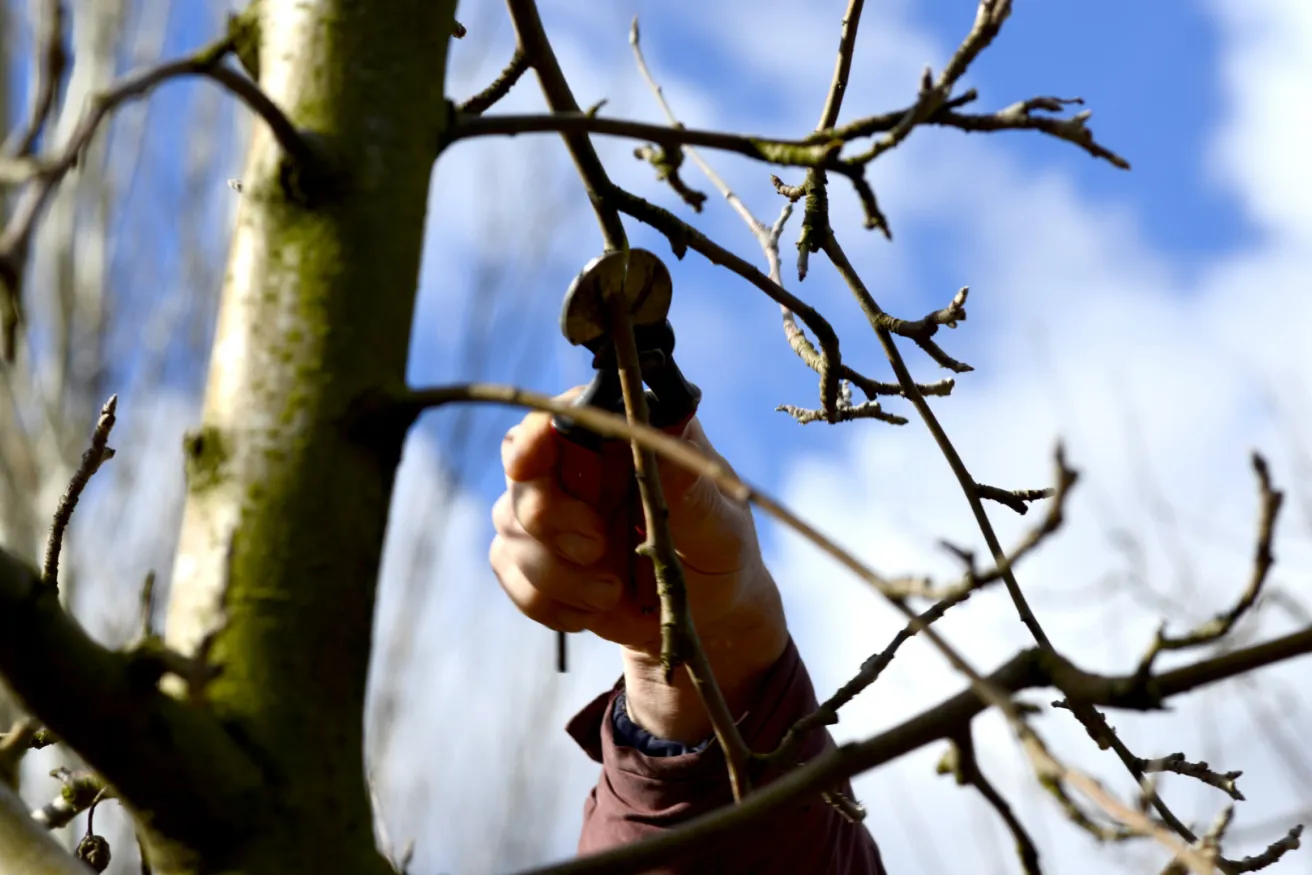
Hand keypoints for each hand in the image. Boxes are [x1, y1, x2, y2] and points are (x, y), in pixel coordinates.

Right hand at [489, 390, 788, 741]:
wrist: (703, 617)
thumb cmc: (718, 552)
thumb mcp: (719, 524)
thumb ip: (688, 484)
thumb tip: (665, 428)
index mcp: (621, 436)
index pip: (563, 416)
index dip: (537, 433)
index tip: (532, 459)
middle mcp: (576, 463)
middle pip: (522, 470)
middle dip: (550, 517)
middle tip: (598, 548)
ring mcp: (549, 508)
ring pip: (511, 525)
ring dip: (557, 571)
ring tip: (613, 594)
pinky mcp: (532, 554)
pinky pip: (508, 570)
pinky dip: (548, 600)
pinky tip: (592, 610)